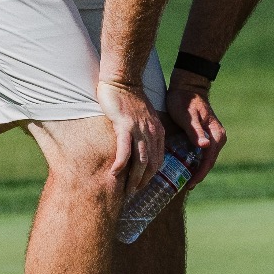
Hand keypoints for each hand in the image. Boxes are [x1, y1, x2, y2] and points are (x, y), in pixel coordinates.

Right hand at [96, 78, 164, 196]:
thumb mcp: (143, 119)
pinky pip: (125, 149)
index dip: (151, 176)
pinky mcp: (125, 125)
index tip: (142, 186)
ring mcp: (139, 129)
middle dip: (143, 181)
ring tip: (126, 190)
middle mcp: (152, 132)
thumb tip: (138, 149)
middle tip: (133, 193)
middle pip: (151, 164)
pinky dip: (121, 163)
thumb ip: (144, 133)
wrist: (123, 80)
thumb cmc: (130, 100)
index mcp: (158, 132)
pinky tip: (115, 173)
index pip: (158, 160)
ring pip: (140, 160)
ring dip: (134, 178)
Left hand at [165, 72, 227, 186]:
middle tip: (186, 186)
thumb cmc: (184, 101)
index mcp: (216, 134)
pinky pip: (204, 153)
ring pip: (207, 158)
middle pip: (210, 161)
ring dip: (198, 169)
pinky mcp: (208, 136)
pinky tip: (187, 167)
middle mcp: (218, 137)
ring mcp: (214, 137)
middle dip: (199, 174)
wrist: (187, 87)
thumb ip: (195, 131)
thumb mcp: (187, 116)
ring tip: (185, 180)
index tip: (190, 184)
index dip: (200, 173)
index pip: (209, 159)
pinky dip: (197, 161)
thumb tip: (205, 147)